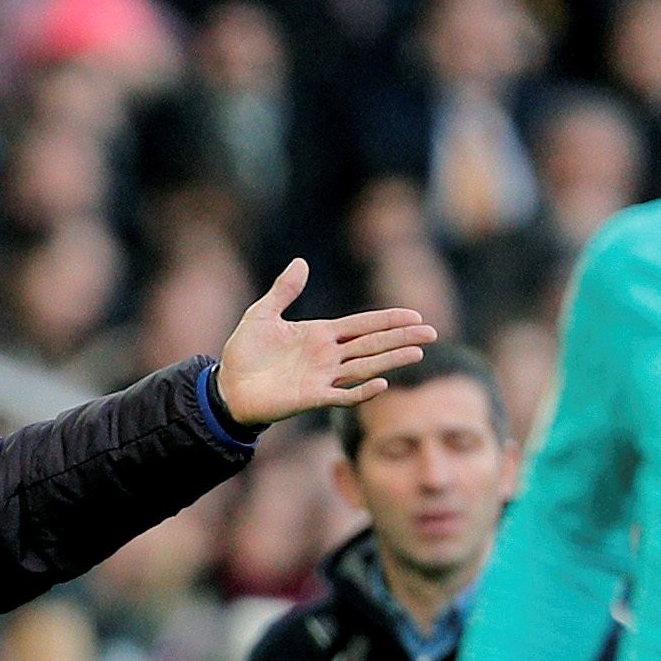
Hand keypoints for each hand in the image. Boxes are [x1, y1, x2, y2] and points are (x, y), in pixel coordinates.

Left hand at [215, 259, 435, 426]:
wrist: (228, 387)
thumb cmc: (244, 352)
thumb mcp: (262, 314)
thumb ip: (284, 290)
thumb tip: (302, 262)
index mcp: (320, 334)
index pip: (362, 325)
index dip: (387, 320)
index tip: (414, 315)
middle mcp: (328, 355)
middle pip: (372, 344)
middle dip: (402, 338)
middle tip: (432, 333)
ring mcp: (323, 377)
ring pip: (365, 366)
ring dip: (391, 360)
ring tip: (418, 353)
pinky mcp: (312, 398)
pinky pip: (343, 395)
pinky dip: (362, 390)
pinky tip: (382, 382)